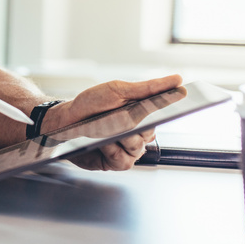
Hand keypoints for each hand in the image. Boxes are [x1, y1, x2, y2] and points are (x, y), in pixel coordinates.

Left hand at [42, 75, 182, 170]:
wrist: (65, 121)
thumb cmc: (91, 105)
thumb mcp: (118, 90)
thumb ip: (148, 88)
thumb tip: (177, 80)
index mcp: (144, 115)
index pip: (165, 114)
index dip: (170, 109)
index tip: (179, 100)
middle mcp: (140, 134)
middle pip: (149, 132)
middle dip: (132, 123)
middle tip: (117, 116)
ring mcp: (130, 150)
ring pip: (136, 146)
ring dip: (118, 136)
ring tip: (103, 128)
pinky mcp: (117, 163)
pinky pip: (124, 160)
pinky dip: (111, 149)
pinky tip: (101, 142)